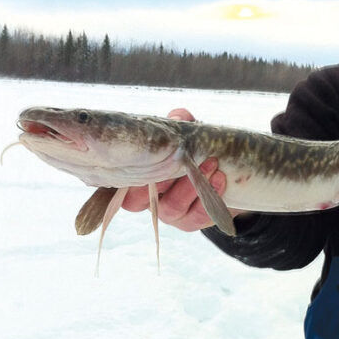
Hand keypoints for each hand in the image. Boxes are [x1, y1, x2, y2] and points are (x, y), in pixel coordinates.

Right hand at [120, 108, 231, 232]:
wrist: (220, 172)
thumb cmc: (191, 150)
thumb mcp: (182, 134)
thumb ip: (177, 123)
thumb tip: (177, 116)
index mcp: (135, 180)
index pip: (118, 185)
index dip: (127, 174)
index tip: (146, 155)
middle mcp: (147, 201)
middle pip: (139, 200)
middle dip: (162, 177)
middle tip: (182, 157)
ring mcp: (168, 215)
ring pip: (170, 208)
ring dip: (191, 185)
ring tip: (211, 162)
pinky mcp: (190, 222)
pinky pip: (196, 216)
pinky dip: (210, 195)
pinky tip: (220, 177)